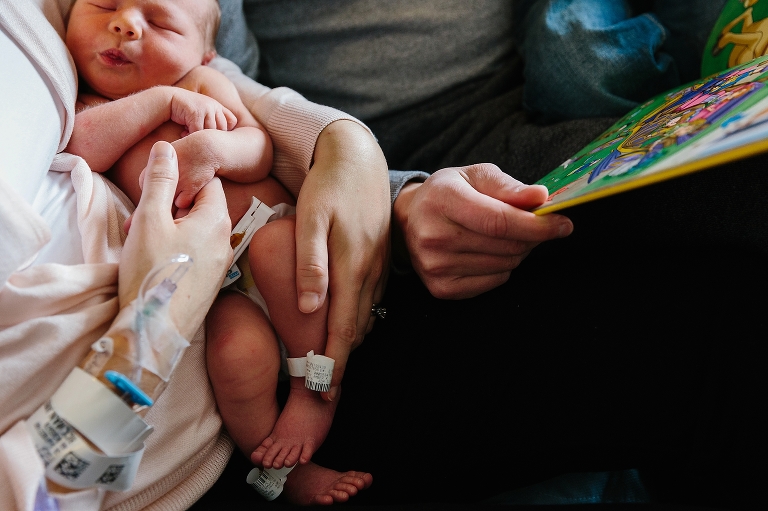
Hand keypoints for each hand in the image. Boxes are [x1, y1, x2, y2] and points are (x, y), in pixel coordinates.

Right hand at [121, 142, 231, 338]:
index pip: (207, 182)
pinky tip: (153, 260)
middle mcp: (226, 240)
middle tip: (140, 219)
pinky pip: (197, 254)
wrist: (154, 330)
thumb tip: (167, 148)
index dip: (181, 179)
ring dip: (170, 230)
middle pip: (201, 207)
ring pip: (197, 232)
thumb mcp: (150, 218)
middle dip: (170, 207)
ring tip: (141, 241)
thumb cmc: (152, 271)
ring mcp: (221, 265)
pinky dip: (176, 250)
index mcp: (217, 219)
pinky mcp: (211, 284)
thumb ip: (159, 180)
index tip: (156, 189)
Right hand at [169, 88, 236, 135]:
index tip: (211, 136)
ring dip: (200, 137)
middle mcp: (214, 106)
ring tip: (189, 135)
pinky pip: (198, 131)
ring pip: (211, 131)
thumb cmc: (186, 111)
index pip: (231, 122)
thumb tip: (225, 139)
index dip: (224, 131)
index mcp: (218, 106)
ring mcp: (206, 108)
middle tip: (199, 138)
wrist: (168, 100)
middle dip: (212, 137)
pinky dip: (190, 135)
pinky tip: (183, 134)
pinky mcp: (196, 112)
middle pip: (222, 129)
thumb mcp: (203, 115)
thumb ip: (213, 122)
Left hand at [293, 121, 389, 400]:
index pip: (344, 326)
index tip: (325, 390)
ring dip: (352, 341)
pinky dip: (359, 318)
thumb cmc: (327, 186)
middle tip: (325, 388)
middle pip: (358, 327)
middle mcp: (370, 271)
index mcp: (351, 265)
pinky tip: (347, 323)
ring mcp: (378, 265)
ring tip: (333, 363)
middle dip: (342, 359)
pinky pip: (372, 298)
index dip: (335, 361)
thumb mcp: (310, 218)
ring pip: (367, 314)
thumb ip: (310, 263)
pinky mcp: (380, 257)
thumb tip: (309, 309)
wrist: (358, 157)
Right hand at [392, 163, 573, 299]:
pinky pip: (494, 282)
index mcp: (443, 200)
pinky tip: (488, 252)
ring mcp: (435, 266)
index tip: (563, 224)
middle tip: (536, 225)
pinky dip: (502, 268)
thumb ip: (509, 187)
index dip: (537, 225)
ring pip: (505, 265)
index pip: (499, 221)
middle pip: (506, 245)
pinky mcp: (441, 288)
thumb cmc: (449, 193)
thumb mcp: (476, 176)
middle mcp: (434, 236)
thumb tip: (541, 197)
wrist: (409, 220)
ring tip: (505, 236)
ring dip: (517, 251)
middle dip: (532, 236)